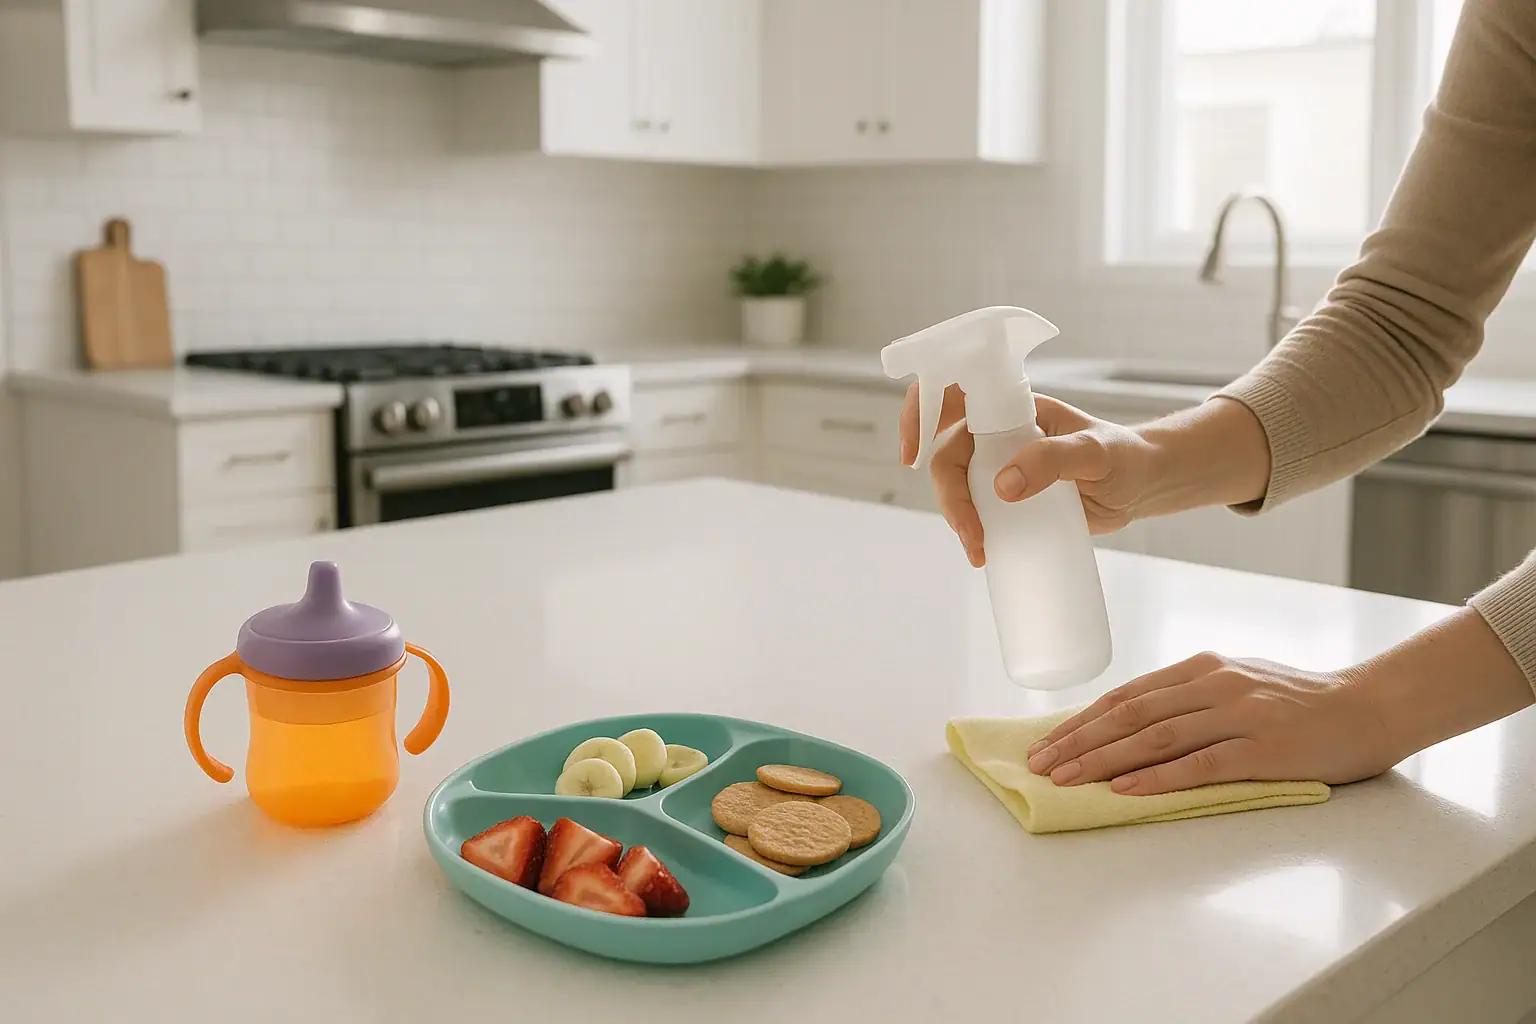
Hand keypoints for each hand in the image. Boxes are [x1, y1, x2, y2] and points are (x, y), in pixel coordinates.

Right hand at [898, 382, 1160, 566]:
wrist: (1145, 487)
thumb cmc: (1126, 458)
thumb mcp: (1094, 454)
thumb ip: (1053, 461)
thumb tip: (1002, 486)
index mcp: (1014, 409)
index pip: (953, 396)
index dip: (920, 415)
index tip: (910, 454)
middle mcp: (1001, 434)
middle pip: (947, 456)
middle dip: (949, 496)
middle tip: (971, 535)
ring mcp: (1002, 466)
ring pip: (957, 487)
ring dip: (958, 519)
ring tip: (980, 551)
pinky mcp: (1010, 498)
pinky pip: (976, 510)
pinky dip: (972, 531)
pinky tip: (984, 551)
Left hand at [1023, 652, 1394, 793]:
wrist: (1370, 707)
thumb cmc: (1299, 703)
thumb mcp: (1237, 684)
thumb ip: (1189, 699)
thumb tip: (1128, 725)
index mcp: (1202, 668)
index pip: (1127, 696)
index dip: (1081, 720)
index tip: (1045, 742)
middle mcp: (1214, 685)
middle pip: (1130, 715)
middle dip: (1078, 741)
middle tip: (1040, 765)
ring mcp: (1238, 716)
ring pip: (1155, 737)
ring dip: (1103, 759)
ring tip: (1067, 779)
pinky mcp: (1264, 750)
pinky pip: (1200, 764)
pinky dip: (1157, 777)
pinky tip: (1125, 789)